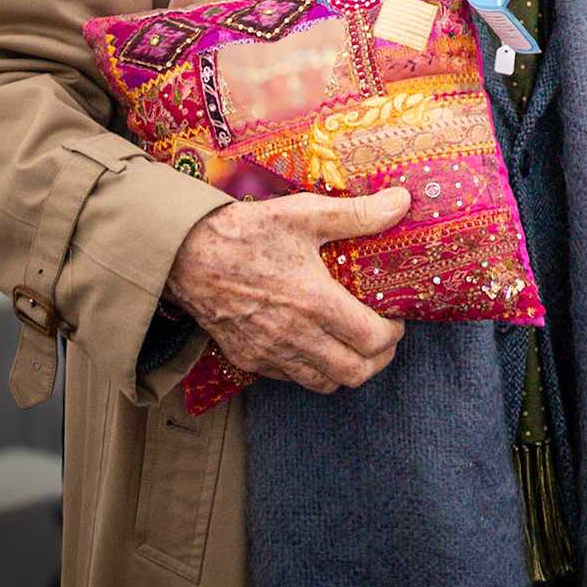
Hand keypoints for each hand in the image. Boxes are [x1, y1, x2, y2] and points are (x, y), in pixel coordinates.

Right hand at [165, 187, 410, 393]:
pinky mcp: (248, 358)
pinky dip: (312, 370)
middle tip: (384, 337)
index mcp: (315, 302)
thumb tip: (402, 203)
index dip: (394, 333)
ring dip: (347, 370)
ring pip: (323, 383)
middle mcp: (295, 336)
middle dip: (379, 359)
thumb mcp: (305, 214)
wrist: (184, 254)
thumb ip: (358, 214)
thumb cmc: (247, 231)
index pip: (373, 340)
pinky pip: (291, 379)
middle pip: (355, 373)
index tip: (396, 317)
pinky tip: (316, 344)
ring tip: (355, 345)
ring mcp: (269, 352)